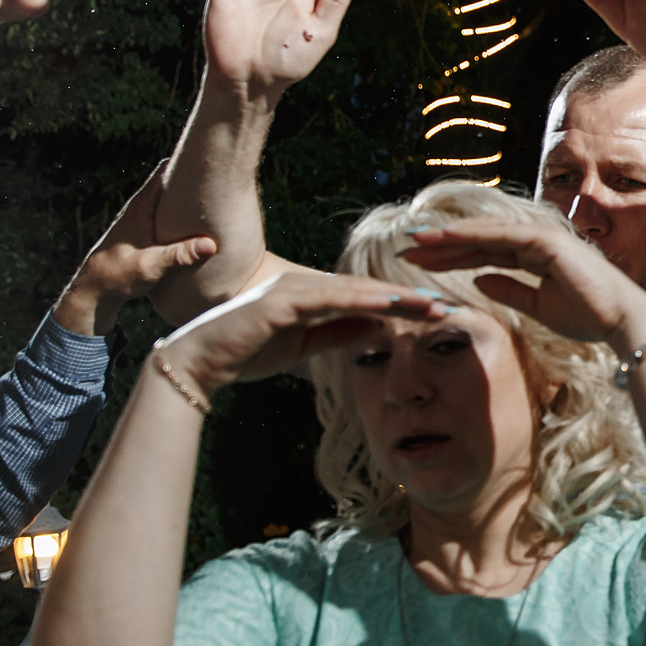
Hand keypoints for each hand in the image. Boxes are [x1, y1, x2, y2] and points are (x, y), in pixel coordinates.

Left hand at [52, 163, 220, 336]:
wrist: (94, 290)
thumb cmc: (117, 275)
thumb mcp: (151, 266)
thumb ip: (180, 255)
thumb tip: (211, 245)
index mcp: (141, 206)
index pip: (164, 169)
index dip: (185, 161)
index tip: (210, 161)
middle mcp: (141, 207)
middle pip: (170, 181)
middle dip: (193, 179)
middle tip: (222, 179)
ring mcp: (141, 218)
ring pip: (170, 199)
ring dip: (189, 198)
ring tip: (216, 200)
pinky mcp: (144, 232)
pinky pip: (167, 214)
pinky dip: (182, 214)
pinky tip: (197, 225)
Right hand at [159, 272, 447, 395]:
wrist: (199, 362)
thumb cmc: (246, 352)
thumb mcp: (302, 346)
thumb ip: (336, 333)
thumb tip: (375, 327)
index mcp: (309, 293)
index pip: (363, 297)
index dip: (399, 303)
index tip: (435, 312)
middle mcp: (304, 283)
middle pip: (366, 289)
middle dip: (406, 298)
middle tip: (446, 305)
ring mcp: (293, 288)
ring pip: (356, 291)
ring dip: (394, 298)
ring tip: (431, 306)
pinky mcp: (282, 301)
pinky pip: (332, 300)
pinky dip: (363, 302)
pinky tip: (390, 308)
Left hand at [399, 219, 645, 347]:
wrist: (620, 321)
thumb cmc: (587, 316)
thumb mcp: (538, 307)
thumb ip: (509, 291)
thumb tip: (478, 281)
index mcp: (534, 256)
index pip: (485, 252)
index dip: (451, 256)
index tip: (420, 262)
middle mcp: (536, 241)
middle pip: (479, 239)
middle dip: (442, 245)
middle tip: (406, 248)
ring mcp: (541, 237)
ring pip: (485, 233)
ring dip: (449, 236)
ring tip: (415, 240)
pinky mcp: (547, 240)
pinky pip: (502, 235)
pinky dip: (472, 234)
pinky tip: (446, 237)